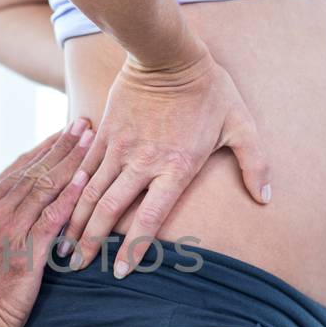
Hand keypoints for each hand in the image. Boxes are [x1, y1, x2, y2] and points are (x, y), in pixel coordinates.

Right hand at [0, 119, 93, 326]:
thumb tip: (12, 213)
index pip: (16, 171)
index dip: (43, 150)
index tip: (63, 133)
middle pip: (32, 172)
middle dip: (61, 146)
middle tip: (84, 124)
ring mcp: (4, 232)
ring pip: (43, 188)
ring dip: (71, 162)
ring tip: (93, 141)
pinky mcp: (22, 254)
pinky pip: (50, 218)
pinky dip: (70, 197)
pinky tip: (88, 180)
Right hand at [62, 44, 270, 276]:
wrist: (168, 54)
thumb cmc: (210, 90)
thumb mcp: (241, 125)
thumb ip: (254, 163)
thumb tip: (265, 197)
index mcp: (176, 168)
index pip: (150, 219)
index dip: (133, 249)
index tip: (120, 271)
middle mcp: (143, 162)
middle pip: (110, 211)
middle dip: (90, 242)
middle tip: (75, 265)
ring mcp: (120, 147)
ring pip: (90, 191)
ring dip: (73, 219)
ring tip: (62, 242)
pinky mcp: (106, 131)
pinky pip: (85, 166)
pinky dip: (71, 189)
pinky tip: (60, 205)